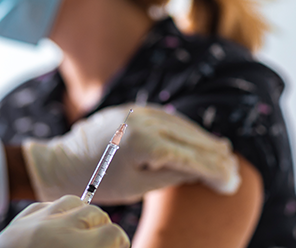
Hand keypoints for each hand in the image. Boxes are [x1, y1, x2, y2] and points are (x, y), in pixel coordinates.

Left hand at [0, 195, 128, 247]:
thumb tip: (115, 245)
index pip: (115, 233)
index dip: (118, 244)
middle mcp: (57, 230)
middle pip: (96, 214)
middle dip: (100, 230)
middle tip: (97, 245)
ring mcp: (36, 222)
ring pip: (73, 201)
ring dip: (79, 216)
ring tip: (77, 235)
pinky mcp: (19, 221)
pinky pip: (45, 205)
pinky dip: (53, 216)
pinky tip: (54, 232)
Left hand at [22, 104, 239, 203]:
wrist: (61, 162)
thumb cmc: (98, 181)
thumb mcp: (138, 186)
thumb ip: (173, 174)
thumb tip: (204, 170)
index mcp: (144, 143)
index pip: (191, 157)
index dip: (215, 171)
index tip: (232, 184)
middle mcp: (142, 122)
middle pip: (190, 138)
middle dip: (214, 156)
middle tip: (234, 170)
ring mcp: (135, 112)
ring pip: (180, 124)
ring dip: (202, 139)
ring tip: (223, 153)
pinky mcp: (130, 109)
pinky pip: (165, 117)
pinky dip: (183, 128)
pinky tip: (195, 137)